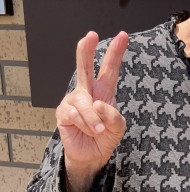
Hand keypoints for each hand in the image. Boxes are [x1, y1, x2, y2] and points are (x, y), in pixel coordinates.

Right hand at [56, 31, 127, 191]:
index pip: (110, 69)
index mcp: (104, 91)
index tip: (123, 35)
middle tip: (91, 35)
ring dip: (94, 119)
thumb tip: (97, 104)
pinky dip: (86, 125)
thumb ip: (114, 116)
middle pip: (85, 67)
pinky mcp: (64, 112)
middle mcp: (87, 91)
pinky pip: (76, 115)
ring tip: (99, 130)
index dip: (116, 52)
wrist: (92, 156)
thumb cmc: (106, 137)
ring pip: (85, 102)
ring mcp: (73, 100)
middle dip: (87, 51)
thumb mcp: (118, 127)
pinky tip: (89, 131)